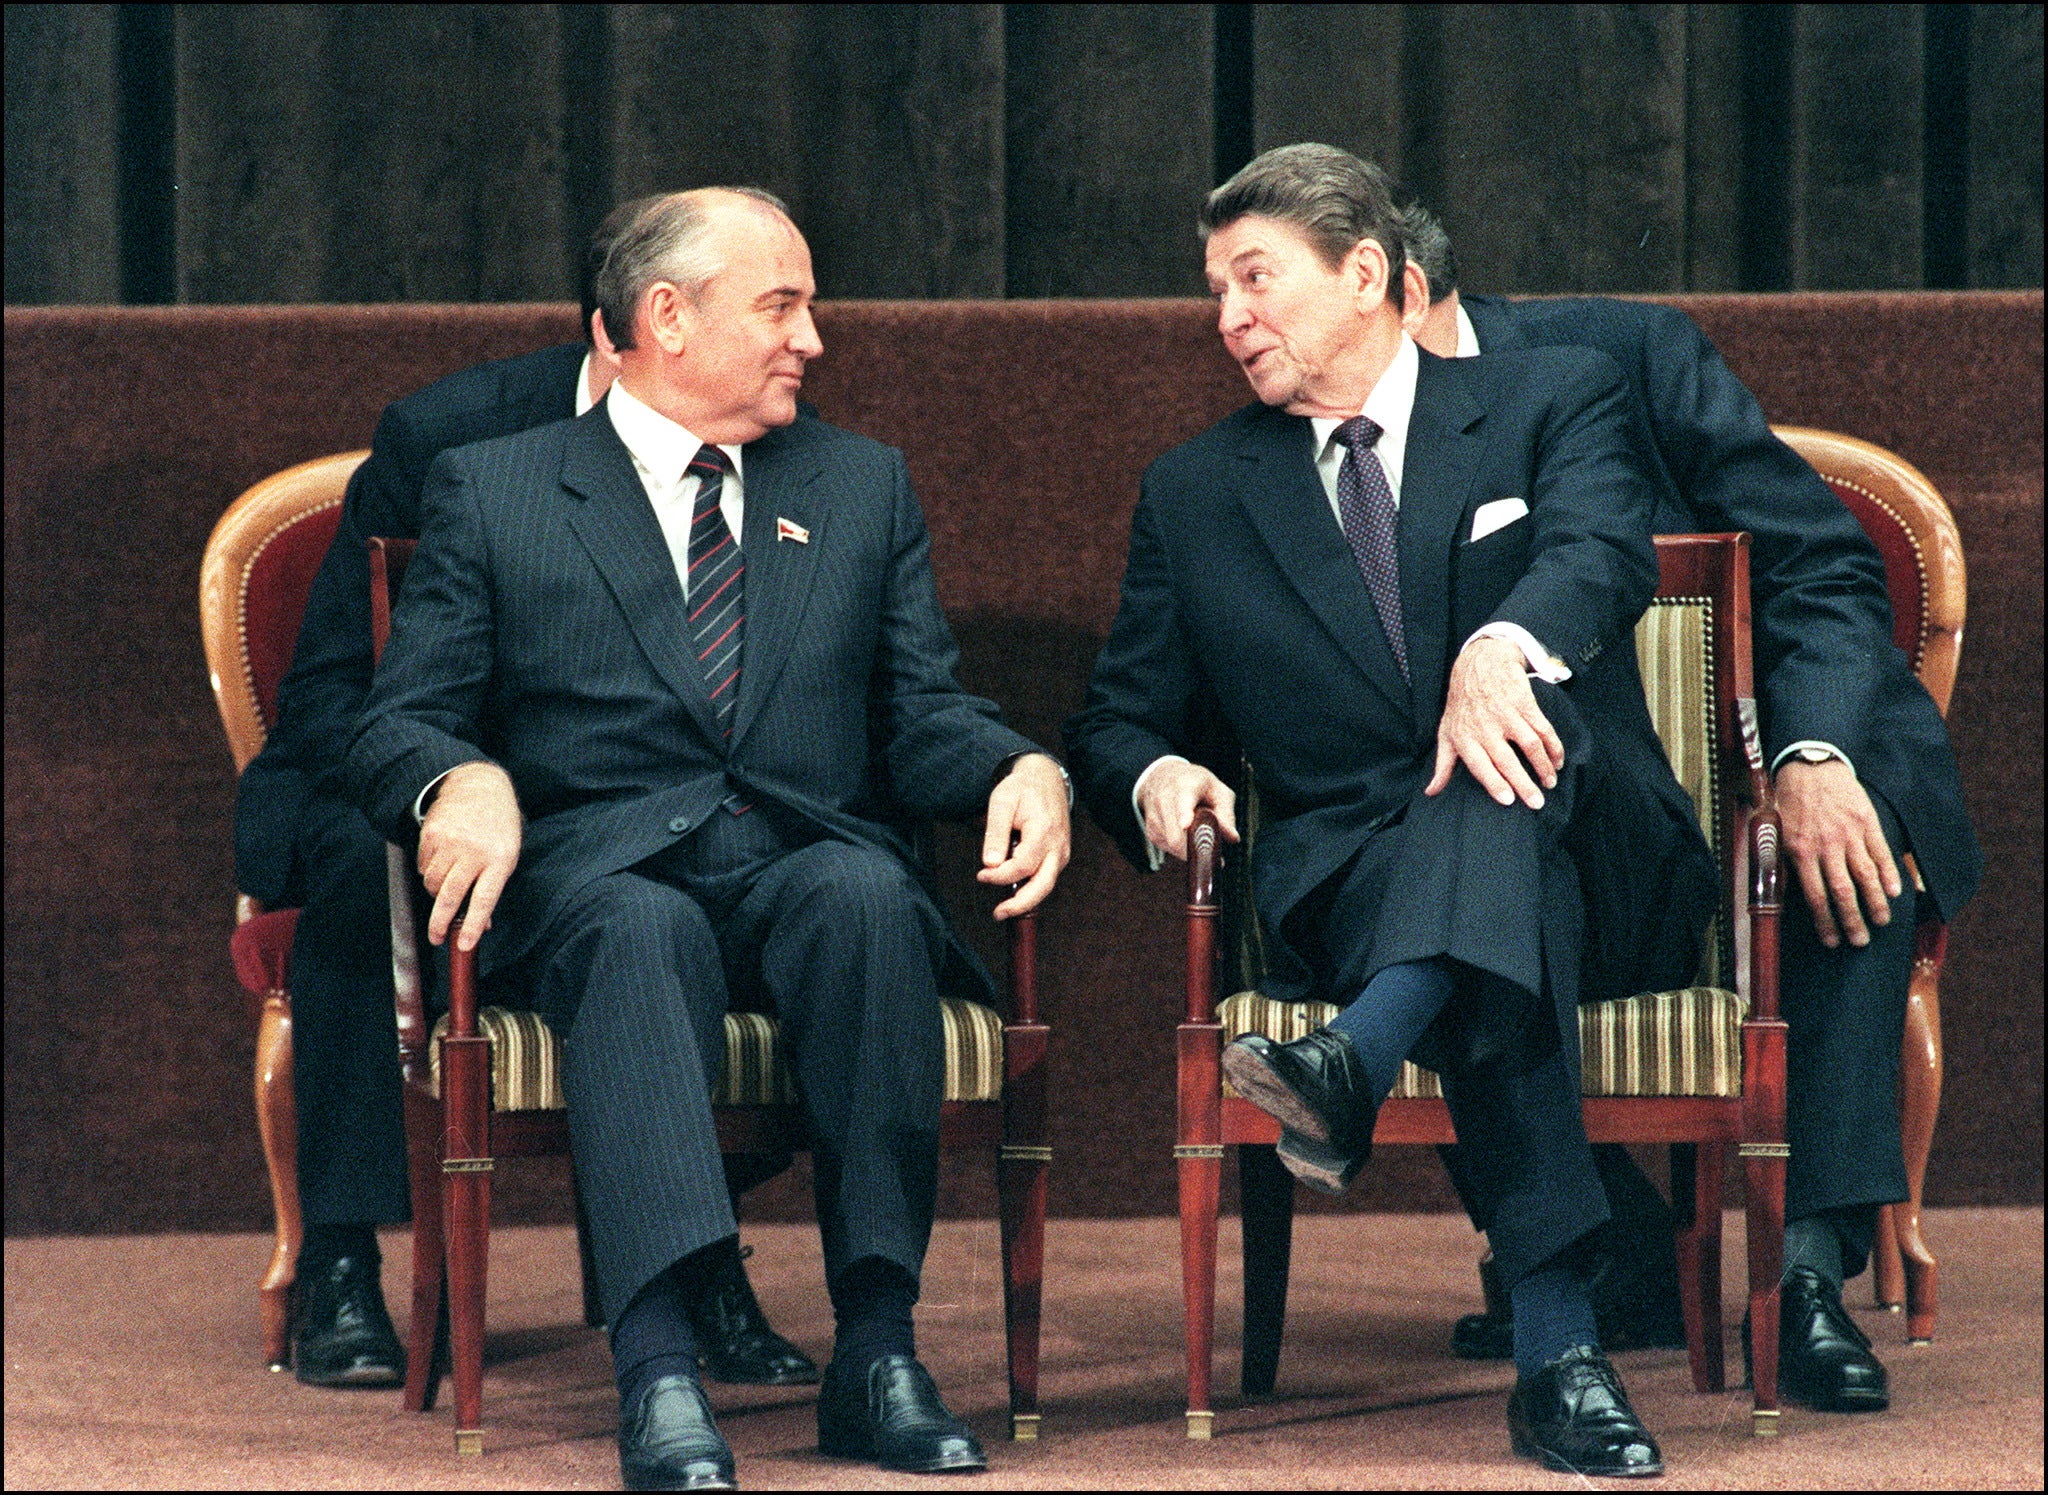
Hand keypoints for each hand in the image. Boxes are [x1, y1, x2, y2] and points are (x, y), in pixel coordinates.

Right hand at [417, 761, 521, 950]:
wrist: (478, 787)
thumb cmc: (498, 826)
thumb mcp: (507, 855)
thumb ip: (493, 887)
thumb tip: (481, 924)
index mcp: (500, 860)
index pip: (484, 899)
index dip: (472, 925)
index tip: (463, 945)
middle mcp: (475, 852)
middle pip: (451, 896)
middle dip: (440, 922)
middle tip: (436, 938)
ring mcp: (451, 843)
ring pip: (433, 883)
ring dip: (435, 892)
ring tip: (446, 884)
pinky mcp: (432, 835)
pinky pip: (423, 866)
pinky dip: (428, 871)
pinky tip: (441, 860)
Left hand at [977, 753, 1071, 919]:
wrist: (1046, 780)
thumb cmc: (1021, 789)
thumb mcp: (1002, 801)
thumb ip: (995, 833)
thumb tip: (989, 864)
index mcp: (1044, 830)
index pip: (1023, 865)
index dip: (1000, 875)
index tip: (981, 875)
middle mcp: (1057, 846)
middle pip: (1043, 885)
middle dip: (1020, 904)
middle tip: (998, 913)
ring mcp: (1060, 853)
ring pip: (1046, 885)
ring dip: (1025, 901)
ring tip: (1002, 910)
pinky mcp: (1057, 857)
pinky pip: (1045, 878)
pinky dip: (1029, 889)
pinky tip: (1012, 892)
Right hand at [1135, 759, 1239, 861]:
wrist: (1161, 777)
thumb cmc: (1195, 784)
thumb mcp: (1217, 789)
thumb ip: (1226, 814)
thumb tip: (1233, 838)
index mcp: (1185, 785)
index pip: (1182, 800)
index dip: (1184, 813)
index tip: (1186, 824)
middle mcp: (1164, 799)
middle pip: (1176, 835)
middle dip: (1196, 848)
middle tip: (1213, 850)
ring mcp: (1154, 816)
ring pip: (1174, 846)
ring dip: (1190, 847)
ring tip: (1195, 828)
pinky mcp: (1150, 831)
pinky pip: (1170, 849)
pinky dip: (1182, 847)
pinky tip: (1184, 832)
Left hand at [1425, 635, 1563, 808]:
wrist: (1480, 663)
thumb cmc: (1461, 704)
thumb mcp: (1446, 732)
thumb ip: (1443, 765)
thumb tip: (1431, 792)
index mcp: (1465, 737)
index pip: (1479, 765)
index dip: (1494, 783)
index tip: (1508, 801)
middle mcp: (1485, 727)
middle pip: (1507, 760)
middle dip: (1524, 784)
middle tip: (1536, 803)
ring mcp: (1506, 714)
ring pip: (1530, 745)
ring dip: (1543, 766)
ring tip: (1550, 782)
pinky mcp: (1524, 703)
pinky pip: (1543, 728)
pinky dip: (1554, 746)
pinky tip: (1558, 761)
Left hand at [1775, 758, 1902, 948]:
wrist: (1810, 765)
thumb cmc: (1790, 801)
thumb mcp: (1775, 831)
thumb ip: (1783, 860)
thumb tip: (1784, 892)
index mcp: (1800, 851)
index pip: (1815, 897)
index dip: (1825, 922)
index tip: (1832, 941)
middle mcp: (1827, 846)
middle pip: (1843, 893)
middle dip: (1853, 921)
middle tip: (1860, 941)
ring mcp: (1850, 835)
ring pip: (1866, 877)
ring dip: (1876, 903)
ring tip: (1882, 922)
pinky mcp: (1868, 823)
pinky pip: (1882, 853)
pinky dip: (1891, 874)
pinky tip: (1897, 892)